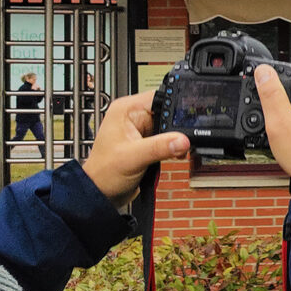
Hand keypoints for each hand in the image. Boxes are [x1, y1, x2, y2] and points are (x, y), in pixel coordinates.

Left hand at [80, 92, 189, 207]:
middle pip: (168, 110)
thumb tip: (182, 140)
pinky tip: (175, 154)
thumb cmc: (104, 172)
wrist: (102, 192)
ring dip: (177, 137)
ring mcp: (141, 128)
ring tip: (177, 150)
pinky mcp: (148, 140)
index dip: (175, 106)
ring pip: (170, 124)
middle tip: (183, 139)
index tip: (189, 118)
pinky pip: (168, 137)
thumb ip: (159, 147)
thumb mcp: (133, 158)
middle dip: (178, 125)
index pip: (158, 97)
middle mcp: (134, 116)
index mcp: (126, 109)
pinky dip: (175, 145)